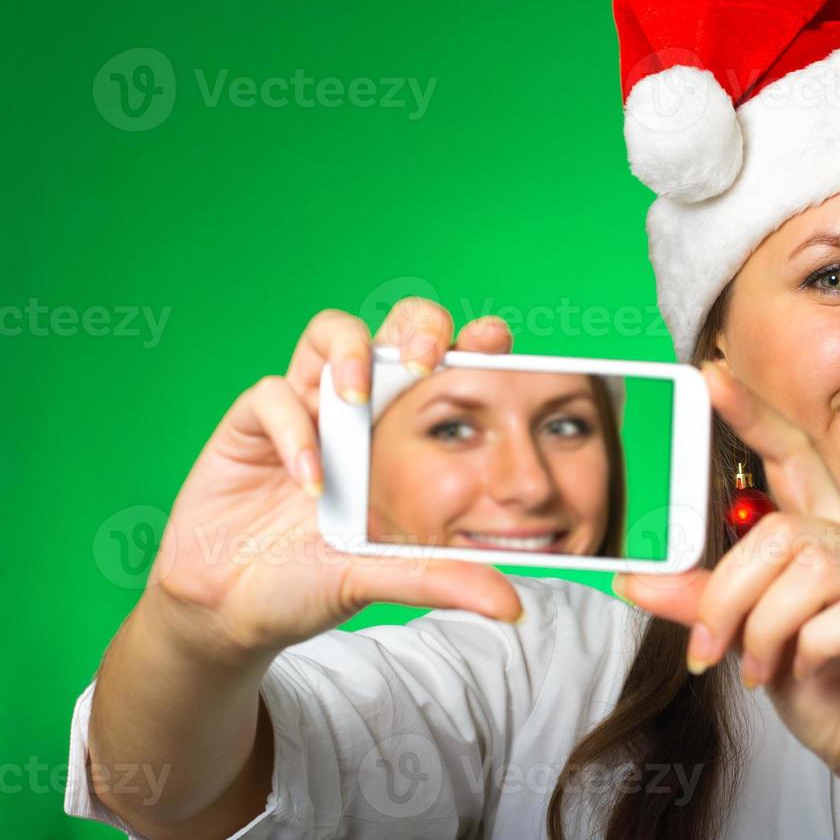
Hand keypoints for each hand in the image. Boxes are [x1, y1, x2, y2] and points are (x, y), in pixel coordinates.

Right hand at [143, 300, 525, 665]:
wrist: (232, 610)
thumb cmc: (313, 579)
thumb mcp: (386, 577)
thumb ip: (443, 580)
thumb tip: (511, 605)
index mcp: (403, 430)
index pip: (446, 366)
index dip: (471, 344)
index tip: (495, 342)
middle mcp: (359, 408)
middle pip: (395, 325)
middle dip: (417, 326)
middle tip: (426, 363)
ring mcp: (306, 407)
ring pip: (330, 332)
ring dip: (350, 353)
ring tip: (356, 402)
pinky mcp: (251, 422)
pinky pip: (272, 395)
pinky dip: (292, 432)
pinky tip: (310, 482)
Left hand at [615, 360, 839, 832]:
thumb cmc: (828, 691)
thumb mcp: (749, 643)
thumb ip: (703, 605)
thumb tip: (634, 579)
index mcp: (823, 537)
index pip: (791, 458)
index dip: (752, 416)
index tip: (707, 376)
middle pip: (779, 531)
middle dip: (728, 594)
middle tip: (709, 648)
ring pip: (809, 569)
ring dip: (765, 627)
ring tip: (761, 668)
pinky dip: (810, 649)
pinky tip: (808, 673)